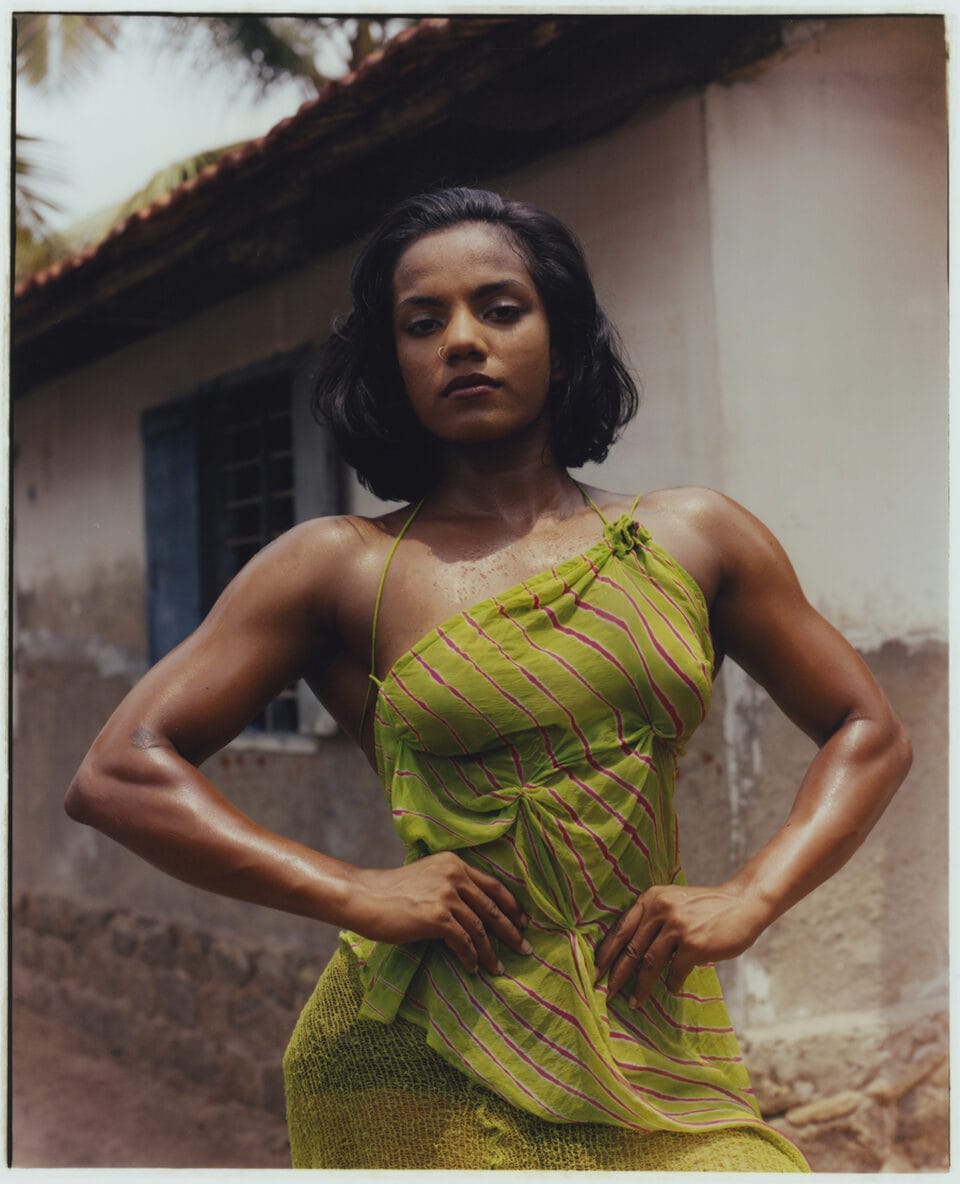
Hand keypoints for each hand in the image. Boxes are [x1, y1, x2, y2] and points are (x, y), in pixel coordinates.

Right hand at [351, 851, 531, 974]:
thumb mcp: (427, 878)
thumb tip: (474, 913)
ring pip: (480, 928)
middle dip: (511, 930)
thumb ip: (450, 886)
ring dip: (491, 951)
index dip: (511, 905)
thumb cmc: (391, 892)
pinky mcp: (437, 916)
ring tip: (498, 968)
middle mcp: (454, 875)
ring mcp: (447, 895)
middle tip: (524, 948)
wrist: (364, 897)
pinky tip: (472, 968)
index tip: (524, 922)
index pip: (493, 885)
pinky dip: (470, 957)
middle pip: (493, 907)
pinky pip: (463, 941)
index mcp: (454, 863)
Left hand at [594, 883, 770, 1008]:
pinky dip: (672, 984)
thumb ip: (653, 918)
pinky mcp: (693, 945)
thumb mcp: (674, 901)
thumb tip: (630, 952)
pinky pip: (675, 972)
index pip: (621, 928)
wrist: (743, 902)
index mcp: (651, 898)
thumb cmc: (706, 906)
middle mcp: (660, 909)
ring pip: (649, 964)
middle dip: (616, 974)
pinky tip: (672, 989)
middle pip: (631, 949)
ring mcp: (677, 927)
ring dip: (640, 987)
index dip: (606, 951)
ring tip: (634, 1001)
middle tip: (605, 993)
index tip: (595, 970)